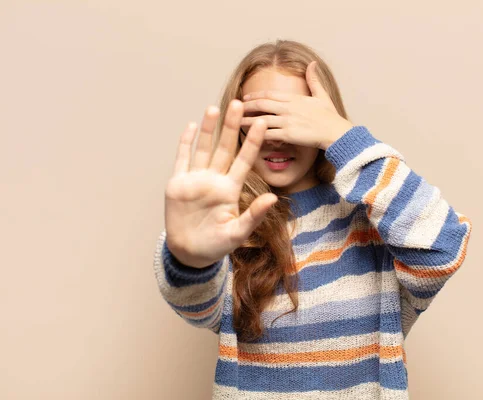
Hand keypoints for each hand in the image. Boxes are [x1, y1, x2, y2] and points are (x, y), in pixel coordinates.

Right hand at [164, 100, 277, 267]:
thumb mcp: (238, 232)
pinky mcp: (178, 184)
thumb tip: (273, 198)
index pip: (244, 160)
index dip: (252, 142)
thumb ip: (254, 215)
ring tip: (214, 108)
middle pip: (224, 147)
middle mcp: (215, 179)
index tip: (263, 123)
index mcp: (230, 189)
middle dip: (231, 126)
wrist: (190, 253)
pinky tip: (191, 126)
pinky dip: (186, 143)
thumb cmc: (217, 244)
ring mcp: (196, 180)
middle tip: (240, 103)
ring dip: (208, 129)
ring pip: (204, 149)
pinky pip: (182, 159)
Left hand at [241, 61, 353, 150]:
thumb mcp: (322, 96)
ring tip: (236, 122)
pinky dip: (258, 135)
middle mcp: (288, 108)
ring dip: (247, 121)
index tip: (245, 97)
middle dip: (247, 106)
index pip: (270, 94)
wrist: (337, 133)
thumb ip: (314, 80)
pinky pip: (268, 134)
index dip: (255, 95)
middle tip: (234, 108)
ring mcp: (287, 121)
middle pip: (262, 104)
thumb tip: (312, 63)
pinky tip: (249, 137)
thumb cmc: (331, 117)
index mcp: (294, 99)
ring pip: (261, 120)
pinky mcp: (288, 135)